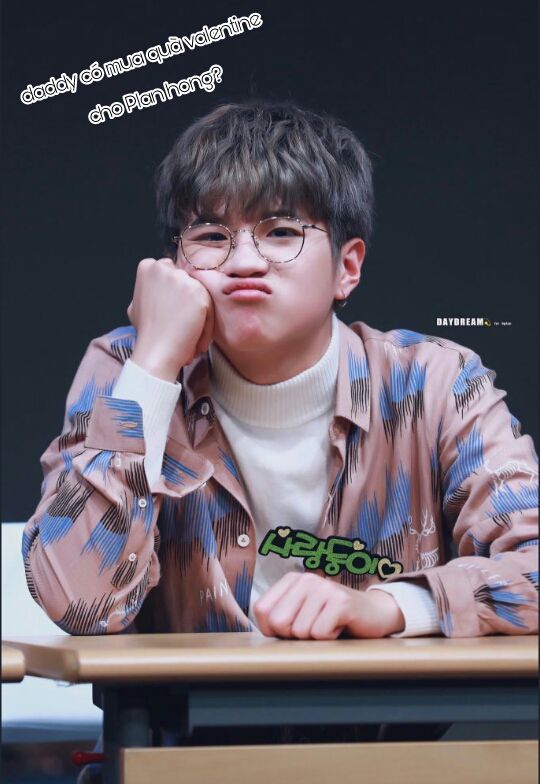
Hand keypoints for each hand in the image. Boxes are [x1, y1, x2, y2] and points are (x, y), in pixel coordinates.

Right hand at [127, 257, 214, 380]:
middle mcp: (163, 267)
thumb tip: (159, 285)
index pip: (170, 274)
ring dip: (200, 317)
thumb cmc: (147, 332)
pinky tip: (197, 344)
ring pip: (200, 295)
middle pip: (186, 282)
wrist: (155, 351)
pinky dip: (207, 327)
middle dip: (188, 303)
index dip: (174, 295)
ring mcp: (181, 279)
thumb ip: (150, 288)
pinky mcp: (199, 293)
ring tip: (191, 339)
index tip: (174, 314)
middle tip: (184, 327)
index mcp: (147, 267)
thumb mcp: (138, 302)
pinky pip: (210, 308)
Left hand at [252, 572, 404, 639]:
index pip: (261, 610)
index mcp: (291, 580)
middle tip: (314, 627)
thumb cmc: (332, 619)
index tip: (294, 628)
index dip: (273, 629)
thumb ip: (279, 618)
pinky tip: (340, 626)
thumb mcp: (301, 614)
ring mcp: (324, 588)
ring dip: (316, 638)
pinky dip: (330, 638)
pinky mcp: (341, 602)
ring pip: (301, 631)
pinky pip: (320, 633)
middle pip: (278, 622)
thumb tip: (265, 631)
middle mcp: (306, 579)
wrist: (374, 613)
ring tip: (329, 624)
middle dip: (294, 635)